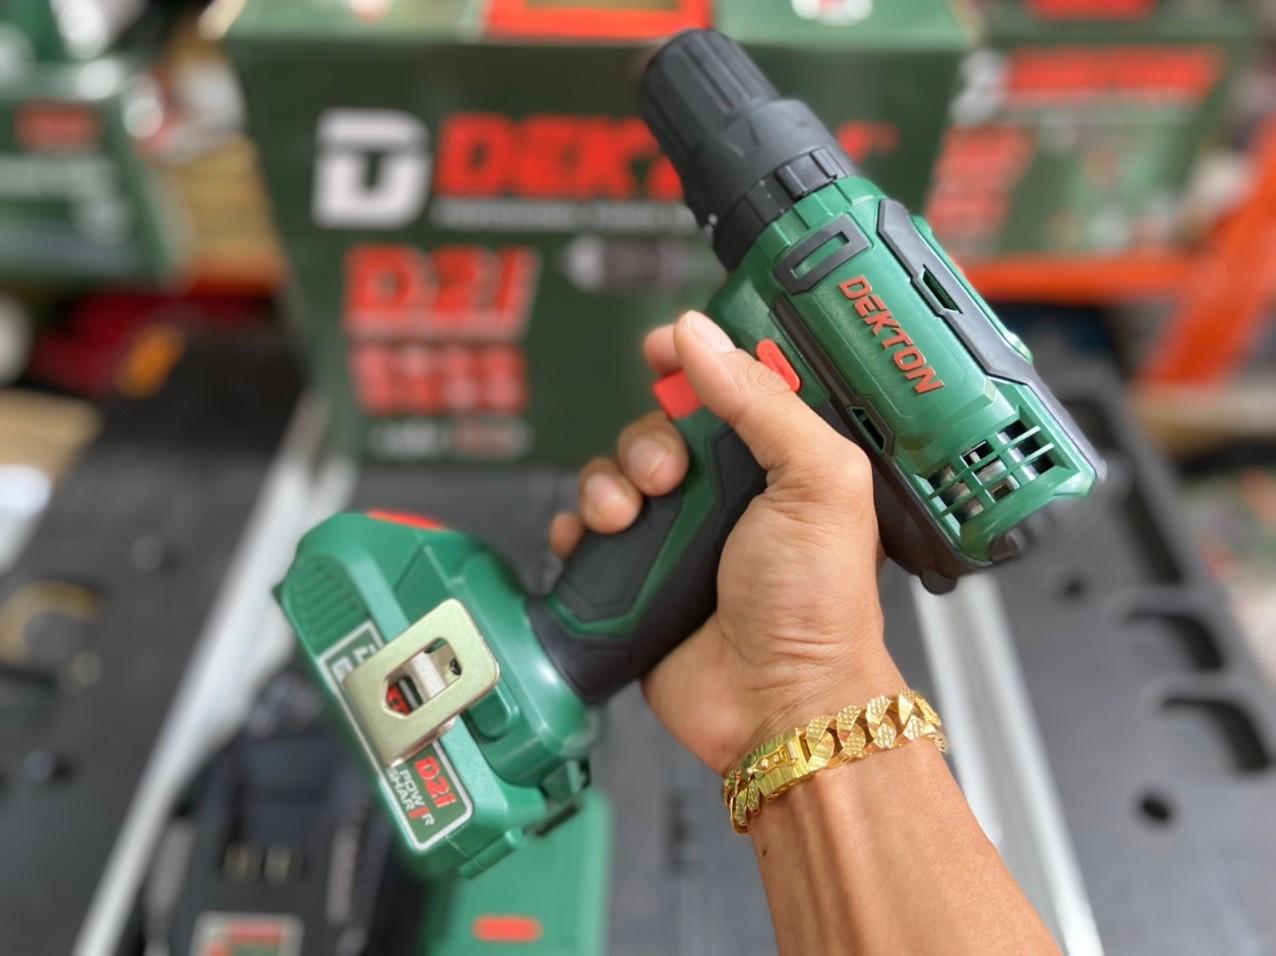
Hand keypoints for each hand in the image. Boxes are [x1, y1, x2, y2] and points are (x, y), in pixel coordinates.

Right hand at [550, 311, 900, 773]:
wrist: (777, 704)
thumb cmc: (819, 606)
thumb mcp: (817, 482)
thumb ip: (761, 402)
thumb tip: (699, 337)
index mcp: (778, 463)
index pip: (729, 387)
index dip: (693, 361)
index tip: (663, 350)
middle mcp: (725, 494)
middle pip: (658, 427)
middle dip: (647, 439)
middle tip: (669, 476)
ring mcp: (677, 536)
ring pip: (614, 473)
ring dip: (607, 483)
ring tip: (628, 516)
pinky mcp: (635, 577)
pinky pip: (584, 531)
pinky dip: (576, 527)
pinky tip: (591, 538)